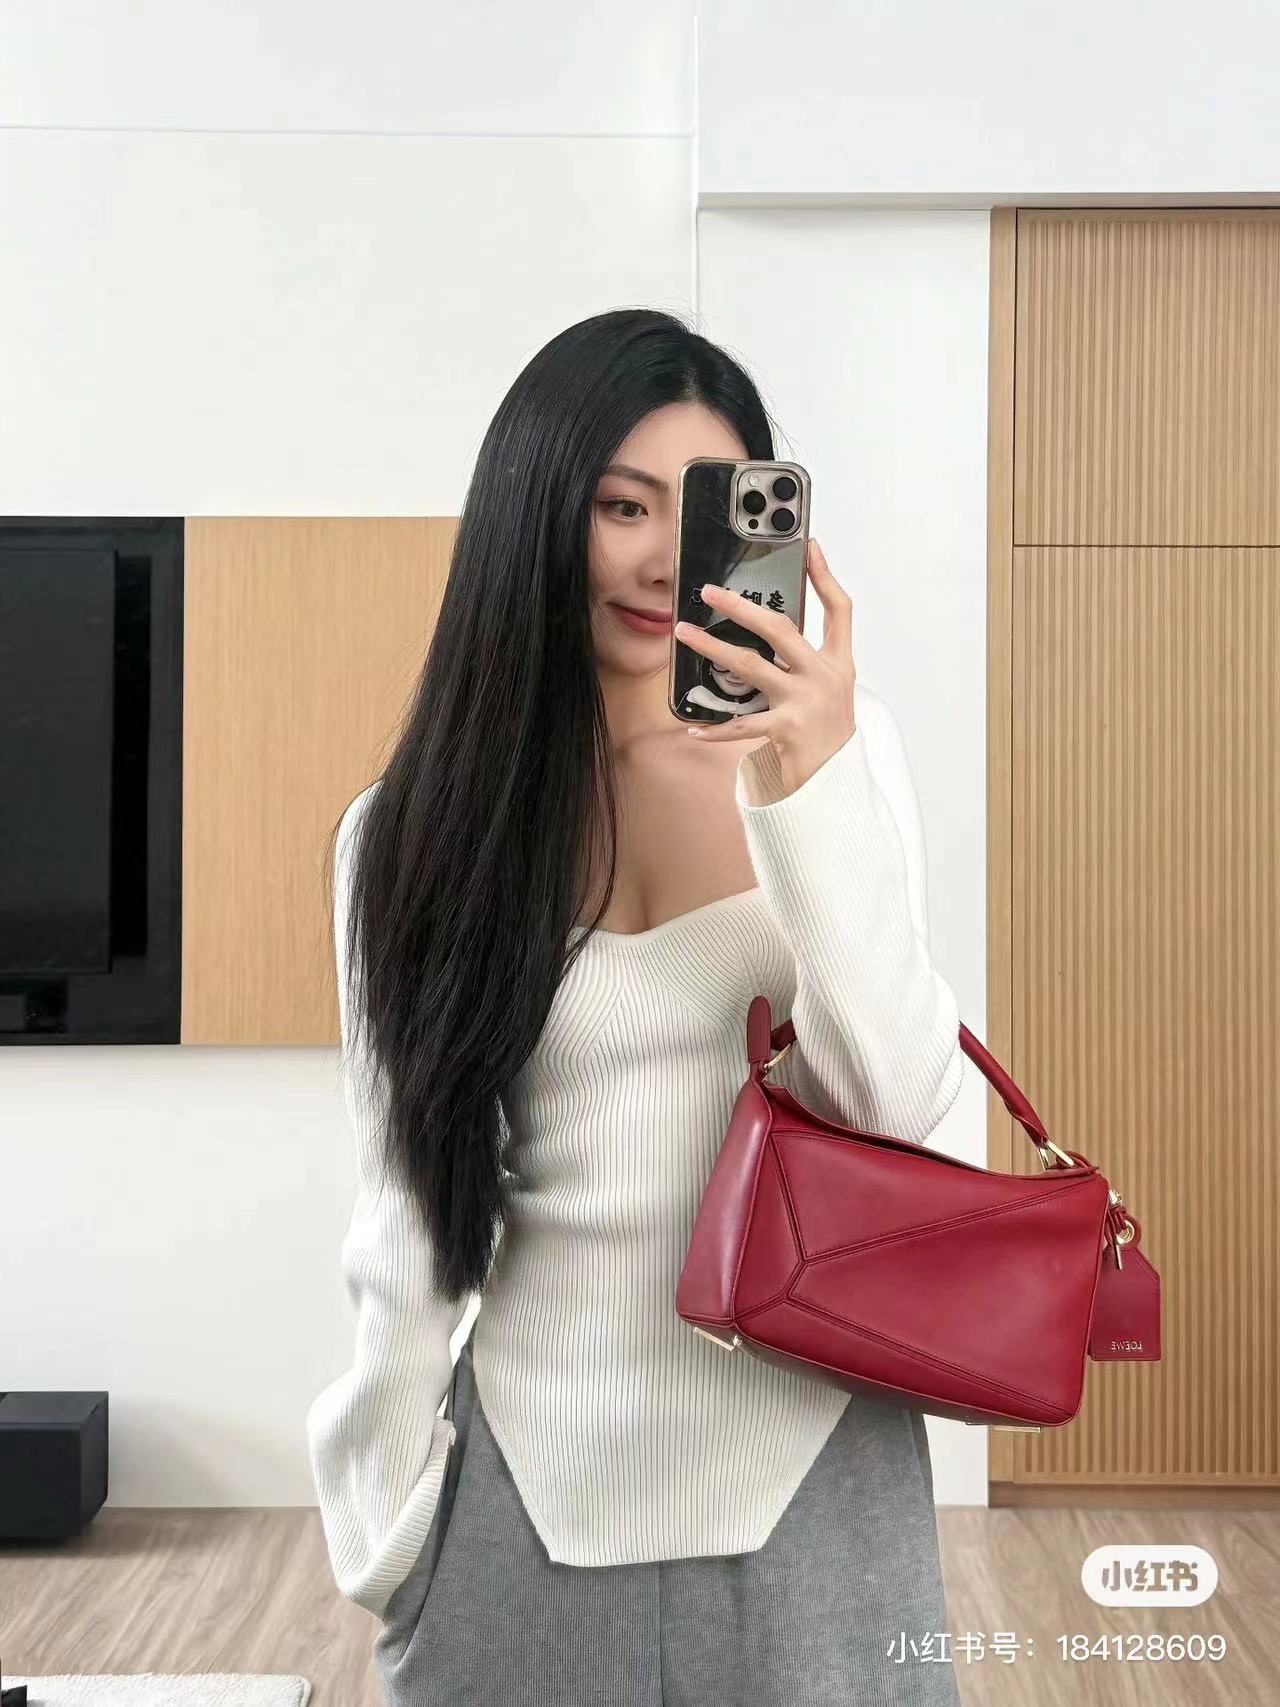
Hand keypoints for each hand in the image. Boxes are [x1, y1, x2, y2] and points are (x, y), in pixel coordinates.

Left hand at [674, 537, 856, 795]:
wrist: (837, 780)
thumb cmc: (826, 729)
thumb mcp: (829, 687)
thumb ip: (806, 657)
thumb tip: (766, 625)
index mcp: (838, 662)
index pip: (839, 610)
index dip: (825, 577)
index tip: (810, 547)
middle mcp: (823, 677)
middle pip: (781, 630)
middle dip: (742, 607)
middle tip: (711, 592)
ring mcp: (804, 702)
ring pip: (750, 667)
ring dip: (712, 649)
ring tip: (685, 635)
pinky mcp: (786, 730)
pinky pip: (741, 725)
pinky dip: (716, 728)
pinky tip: (694, 726)